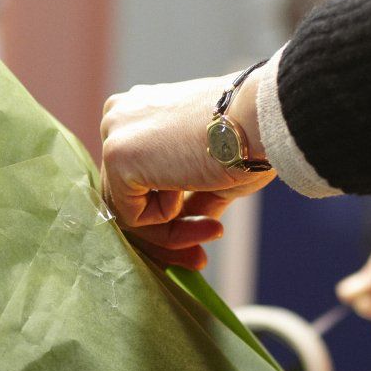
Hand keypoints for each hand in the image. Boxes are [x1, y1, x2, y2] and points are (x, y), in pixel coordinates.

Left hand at [101, 71, 275, 269]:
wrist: (257, 118)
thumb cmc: (248, 138)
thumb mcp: (212, 172)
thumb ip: (189, 198)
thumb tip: (182, 228)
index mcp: (141, 112)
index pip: (139, 178)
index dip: (170, 215)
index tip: (205, 233)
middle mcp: (119, 117)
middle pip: (129, 198)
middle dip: (167, 234)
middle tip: (200, 258)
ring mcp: (113, 135)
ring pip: (129, 212)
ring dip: (172, 234)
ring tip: (214, 231)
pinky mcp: (116, 155)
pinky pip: (132, 216)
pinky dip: (166, 220)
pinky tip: (191, 188)